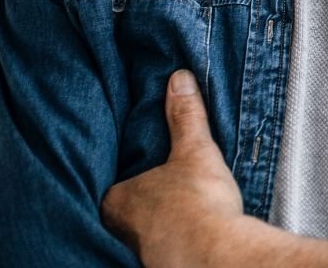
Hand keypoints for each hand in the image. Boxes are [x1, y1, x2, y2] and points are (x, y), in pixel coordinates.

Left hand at [101, 70, 327, 267]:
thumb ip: (186, 116)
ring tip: (185, 206)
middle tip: (168, 186)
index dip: (129, 176)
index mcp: (118, 200)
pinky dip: (178, 237)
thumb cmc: (194, 203)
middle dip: (146, 200)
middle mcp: (122, 230)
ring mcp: (142, 250)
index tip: (145, 168)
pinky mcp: (165, 263)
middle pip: (128, 209)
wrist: (212, 254)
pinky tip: (195, 230)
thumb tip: (179, 79)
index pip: (114, 185)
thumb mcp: (194, 150)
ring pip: (147, 230)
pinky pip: (167, 245)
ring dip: (163, 220)